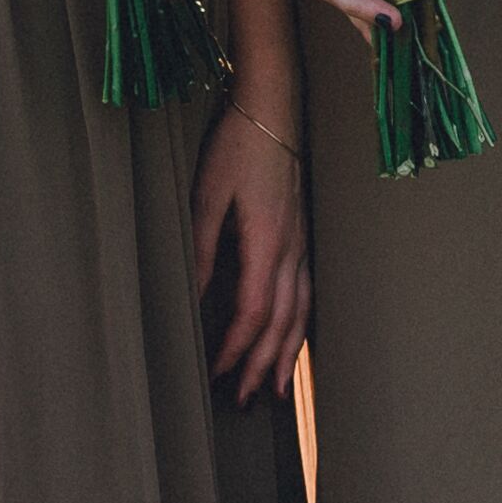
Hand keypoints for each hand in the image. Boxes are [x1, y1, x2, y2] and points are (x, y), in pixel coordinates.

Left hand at [190, 99, 308, 404]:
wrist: (274, 104)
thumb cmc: (237, 145)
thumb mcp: (204, 194)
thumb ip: (201, 248)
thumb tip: (193, 297)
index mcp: (267, 239)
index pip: (254, 309)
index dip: (237, 346)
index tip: (217, 372)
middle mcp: (292, 246)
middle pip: (284, 319)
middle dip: (265, 363)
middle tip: (247, 398)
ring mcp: (303, 239)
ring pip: (303, 309)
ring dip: (289, 351)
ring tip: (278, 386)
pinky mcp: (303, 232)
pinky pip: (308, 290)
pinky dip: (302, 323)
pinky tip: (294, 336)